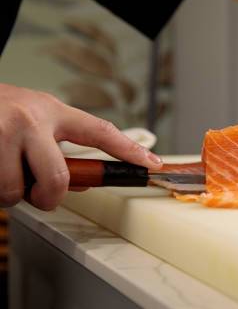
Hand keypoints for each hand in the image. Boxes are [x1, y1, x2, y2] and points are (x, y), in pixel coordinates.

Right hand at [0, 84, 162, 210]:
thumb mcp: (34, 120)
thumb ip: (59, 148)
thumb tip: (85, 182)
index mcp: (50, 111)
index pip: (100, 131)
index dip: (128, 149)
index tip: (152, 164)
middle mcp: (29, 119)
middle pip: (57, 178)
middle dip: (49, 197)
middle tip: (41, 196)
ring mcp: (0, 132)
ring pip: (14, 190)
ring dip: (9, 194)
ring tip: (2, 174)